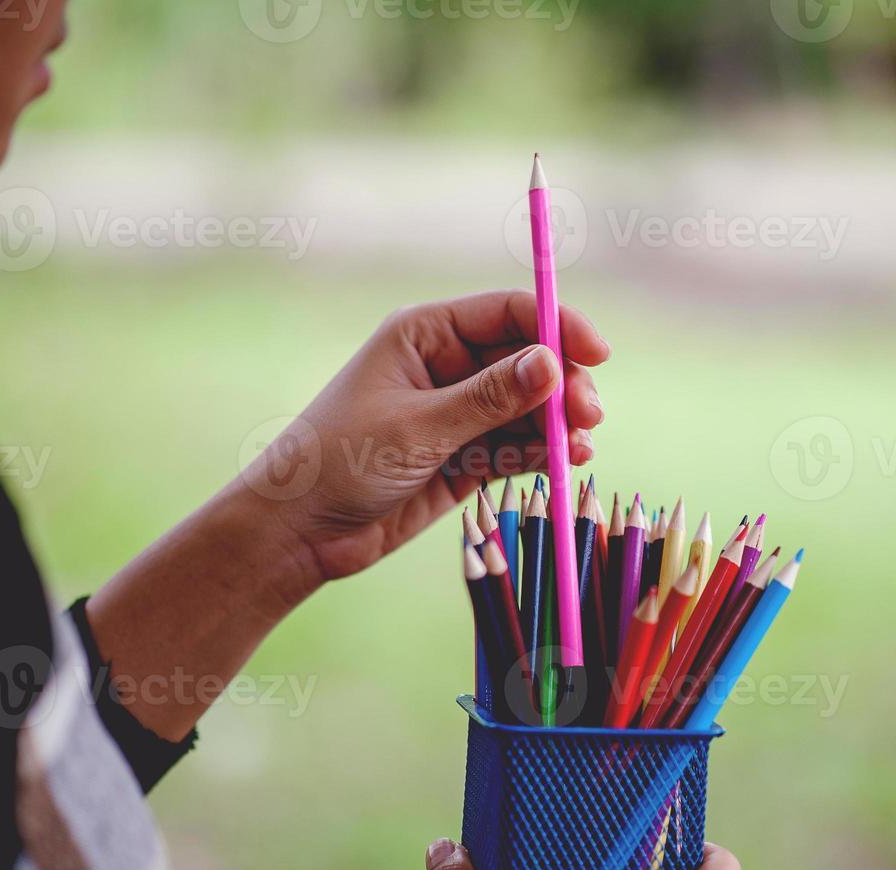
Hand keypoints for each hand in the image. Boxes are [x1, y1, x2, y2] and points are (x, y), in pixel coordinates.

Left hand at [247, 289, 609, 581]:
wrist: (299, 532)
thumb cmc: (340, 461)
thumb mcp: (419, 427)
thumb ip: (488, 398)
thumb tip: (552, 363)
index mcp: (426, 334)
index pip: (508, 312)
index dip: (556, 326)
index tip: (595, 354)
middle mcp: (447, 366)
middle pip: (527, 360)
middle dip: (562, 383)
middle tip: (587, 415)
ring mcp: (459, 413)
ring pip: (528, 406)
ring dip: (558, 422)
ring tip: (579, 446)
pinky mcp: (466, 457)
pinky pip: (518, 445)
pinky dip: (544, 451)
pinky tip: (566, 460)